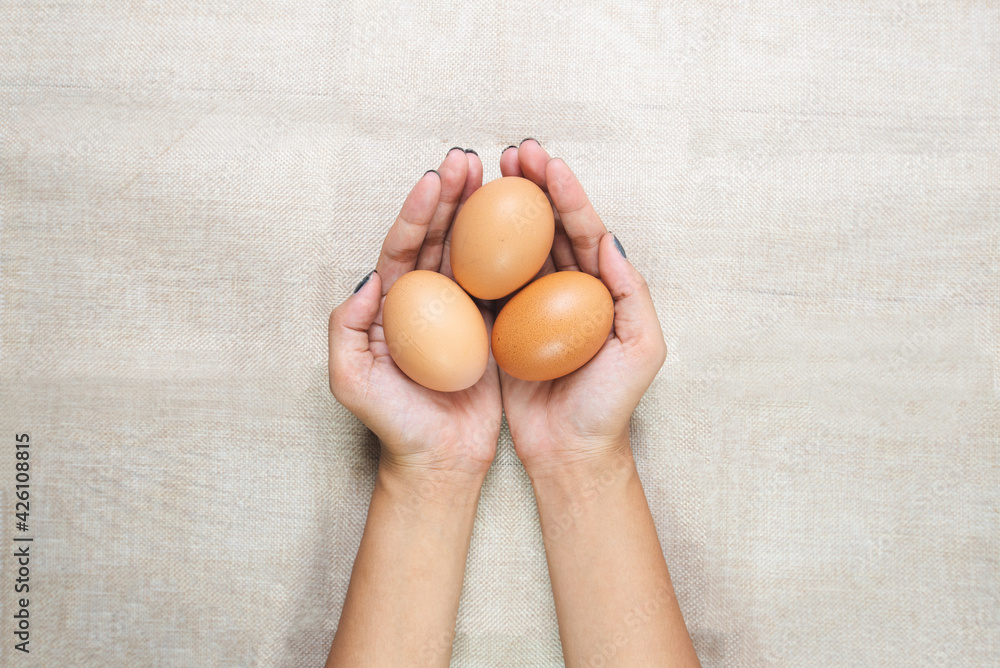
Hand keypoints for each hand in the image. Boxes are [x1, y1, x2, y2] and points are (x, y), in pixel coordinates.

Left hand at [328, 149, 501, 479]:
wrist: (439, 461)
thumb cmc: (394, 423)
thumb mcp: (352, 380)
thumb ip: (347, 327)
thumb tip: (372, 276)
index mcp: (387, 304)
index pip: (401, 246)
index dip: (417, 210)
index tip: (436, 179)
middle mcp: (422, 301)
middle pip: (436, 236)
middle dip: (451, 195)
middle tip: (469, 159)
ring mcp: (456, 311)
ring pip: (469, 250)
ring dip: (481, 212)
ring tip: (499, 174)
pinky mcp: (487, 326)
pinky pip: (500, 281)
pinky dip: (511, 251)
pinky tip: (528, 224)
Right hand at [498, 140, 667, 475]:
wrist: (569, 451)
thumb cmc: (609, 405)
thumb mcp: (640, 351)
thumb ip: (631, 294)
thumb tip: (610, 240)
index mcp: (601, 287)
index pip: (584, 228)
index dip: (565, 192)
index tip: (545, 163)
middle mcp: (566, 289)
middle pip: (547, 226)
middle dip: (532, 185)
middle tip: (512, 152)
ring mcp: (531, 305)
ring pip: (514, 246)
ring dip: (500, 208)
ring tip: (483, 173)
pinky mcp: (501, 325)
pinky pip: (486, 281)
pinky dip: (474, 251)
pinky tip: (458, 225)